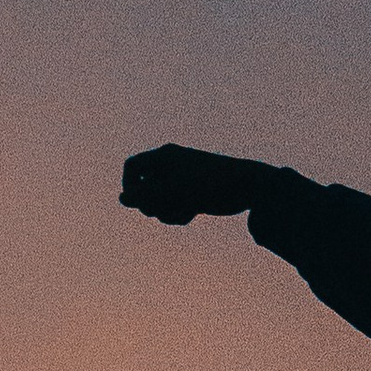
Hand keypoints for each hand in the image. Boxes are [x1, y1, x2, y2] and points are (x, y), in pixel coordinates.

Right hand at [120, 144, 296, 223]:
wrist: (248, 186)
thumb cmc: (211, 184)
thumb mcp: (175, 191)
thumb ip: (146, 196)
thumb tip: (122, 199)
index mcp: (165, 157)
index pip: (133, 168)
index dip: (129, 185)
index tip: (136, 201)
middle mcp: (170, 167)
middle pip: (144, 189)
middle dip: (150, 204)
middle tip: (164, 209)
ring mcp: (180, 182)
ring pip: (159, 202)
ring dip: (165, 212)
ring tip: (182, 211)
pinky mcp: (191, 195)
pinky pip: (173, 207)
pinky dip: (178, 214)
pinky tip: (192, 213)